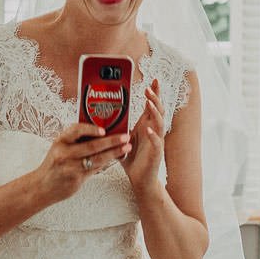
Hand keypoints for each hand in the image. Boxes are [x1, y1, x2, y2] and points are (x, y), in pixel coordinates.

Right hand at [35, 121, 130, 204]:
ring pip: (97, 159)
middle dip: (112, 141)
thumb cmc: (53, 165)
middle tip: (125, 137)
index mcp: (60, 142)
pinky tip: (116, 158)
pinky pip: (95, 169)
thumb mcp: (59, 148)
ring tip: (126, 147)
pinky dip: (107, 162)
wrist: (41, 186)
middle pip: (92, 146)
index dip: (91, 128)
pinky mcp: (77, 179)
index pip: (76, 130)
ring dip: (114, 152)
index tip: (104, 129)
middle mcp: (64, 154)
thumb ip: (76, 140)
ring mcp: (71, 167)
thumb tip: (100, 132)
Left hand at [121, 80, 164, 196]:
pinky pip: (157, 142)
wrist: (139, 178)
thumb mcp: (121, 138)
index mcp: (146, 125)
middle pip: (159, 109)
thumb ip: (116, 127)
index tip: (154, 80)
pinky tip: (149, 131)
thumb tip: (98, 116)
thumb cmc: (131, 158)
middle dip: (155, 97)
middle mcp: (153, 130)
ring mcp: (156, 141)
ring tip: (149, 103)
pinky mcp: (156, 153)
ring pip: (160, 123)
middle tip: (148, 88)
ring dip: (155, 112)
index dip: (155, 92)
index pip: (152, 105)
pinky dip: (153, 136)